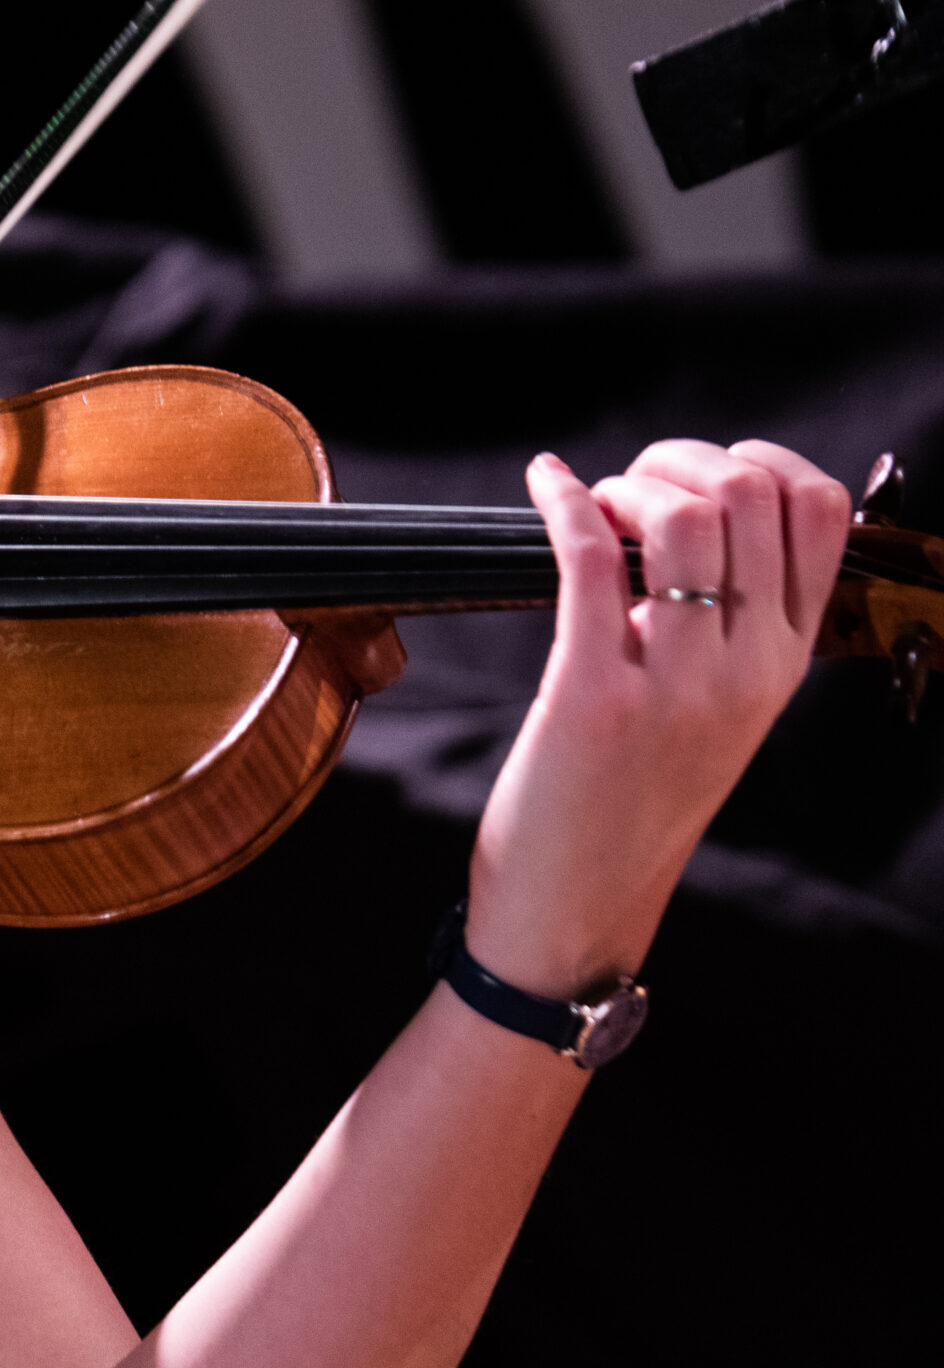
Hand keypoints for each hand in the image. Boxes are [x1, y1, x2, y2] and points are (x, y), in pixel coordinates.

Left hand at [464, 441, 850, 998]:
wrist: (577, 906)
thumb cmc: (629, 798)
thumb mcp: (711, 706)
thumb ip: (721, 621)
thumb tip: (679, 513)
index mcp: (787, 664)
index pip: (823, 514)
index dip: (756, 463)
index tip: (694, 478)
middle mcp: (749, 671)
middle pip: (752, 496)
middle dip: (679, 462)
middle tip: (628, 490)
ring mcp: (676, 685)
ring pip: (682, 518)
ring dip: (625, 484)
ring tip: (591, 506)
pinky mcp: (592, 694)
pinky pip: (590, 561)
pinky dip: (560, 502)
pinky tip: (543, 485)